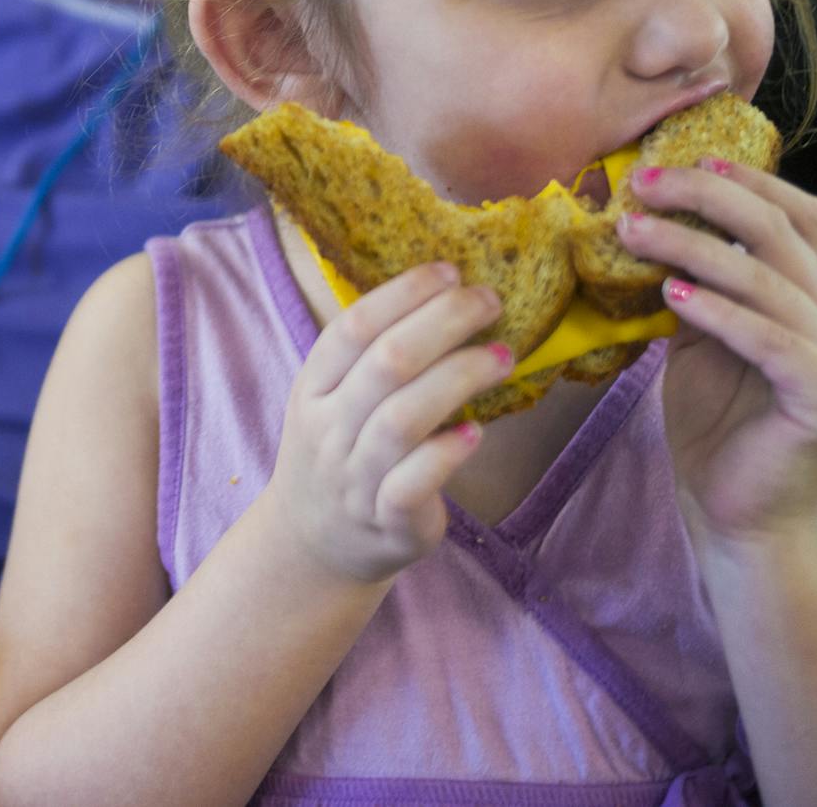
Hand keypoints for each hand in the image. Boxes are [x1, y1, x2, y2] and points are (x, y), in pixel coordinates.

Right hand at [263, 262, 509, 583]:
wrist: (313, 545)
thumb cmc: (340, 455)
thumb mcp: (331, 402)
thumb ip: (373, 361)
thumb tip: (447, 298)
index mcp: (313, 388)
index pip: (352, 328)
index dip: (402, 294)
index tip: (450, 272)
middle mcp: (327, 428)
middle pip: (385, 364)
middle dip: (443, 323)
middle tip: (490, 302)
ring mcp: (353, 476)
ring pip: (402, 419)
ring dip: (458, 379)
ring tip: (504, 356)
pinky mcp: (386, 520)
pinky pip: (412, 483)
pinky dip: (445, 454)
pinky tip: (476, 434)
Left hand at [621, 160, 816, 548]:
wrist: (735, 516)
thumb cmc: (713, 428)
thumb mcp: (697, 342)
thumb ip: (694, 287)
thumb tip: (646, 224)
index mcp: (811, 302)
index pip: (799, 220)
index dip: (750, 183)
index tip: (684, 160)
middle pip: (780, 236)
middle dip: (707, 198)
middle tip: (641, 184)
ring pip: (767, 282)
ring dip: (693, 248)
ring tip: (632, 232)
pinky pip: (771, 341)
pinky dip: (720, 312)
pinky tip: (671, 295)